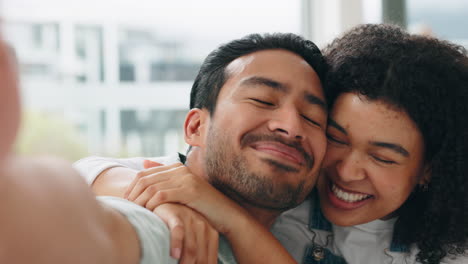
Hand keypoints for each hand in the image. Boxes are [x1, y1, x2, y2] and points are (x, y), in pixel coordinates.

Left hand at [124, 162, 246, 233]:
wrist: (225, 214)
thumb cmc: (202, 205)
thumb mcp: (182, 190)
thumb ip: (164, 177)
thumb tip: (144, 163)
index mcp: (176, 167)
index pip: (144, 174)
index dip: (131, 188)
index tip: (126, 202)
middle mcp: (180, 169)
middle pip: (145, 179)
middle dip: (132, 195)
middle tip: (127, 208)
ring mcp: (185, 178)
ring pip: (152, 188)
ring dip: (140, 201)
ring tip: (136, 212)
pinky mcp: (190, 190)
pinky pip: (162, 195)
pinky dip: (152, 205)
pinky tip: (149, 213)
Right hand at [154, 203, 218, 263]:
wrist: (165, 201)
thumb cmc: (176, 223)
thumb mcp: (191, 237)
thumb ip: (196, 251)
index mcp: (210, 232)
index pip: (210, 258)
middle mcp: (202, 225)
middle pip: (200, 256)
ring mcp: (189, 219)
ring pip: (191, 247)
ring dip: (186, 263)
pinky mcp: (175, 214)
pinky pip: (178, 231)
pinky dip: (177, 244)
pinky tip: (174, 255)